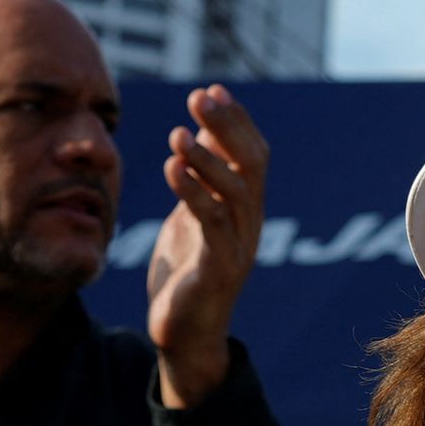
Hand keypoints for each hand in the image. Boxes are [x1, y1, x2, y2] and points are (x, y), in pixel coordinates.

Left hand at [147, 83, 269, 405]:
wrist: (182, 336)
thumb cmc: (185, 273)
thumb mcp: (191, 215)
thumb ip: (200, 176)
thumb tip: (200, 126)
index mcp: (246, 210)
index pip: (253, 154)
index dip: (236, 120)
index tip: (211, 90)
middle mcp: (250, 225)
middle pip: (252, 165)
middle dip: (228, 126)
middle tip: (200, 97)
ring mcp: (239, 248)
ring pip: (235, 191)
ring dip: (206, 157)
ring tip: (176, 133)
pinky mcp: (219, 269)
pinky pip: (212, 223)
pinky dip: (192, 191)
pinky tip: (172, 167)